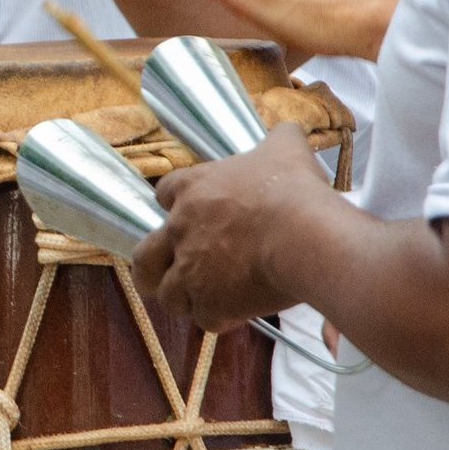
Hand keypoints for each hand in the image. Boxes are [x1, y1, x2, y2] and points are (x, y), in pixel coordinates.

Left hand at [132, 124, 326, 332]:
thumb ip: (280, 138)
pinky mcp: (208, 303)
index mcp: (193, 189)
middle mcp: (181, 230)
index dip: (174, 205)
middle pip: (145, 254)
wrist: (303, 235)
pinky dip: (216, 318)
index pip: (163, 193)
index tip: (188, 213)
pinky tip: (233, 315)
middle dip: (151, 268)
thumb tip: (288, 131)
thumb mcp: (287, 148)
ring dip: (183, 298)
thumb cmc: (293, 189)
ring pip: (168, 294)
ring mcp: (190, 270)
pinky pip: (203, 318)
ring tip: (202, 300)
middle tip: (164, 275)